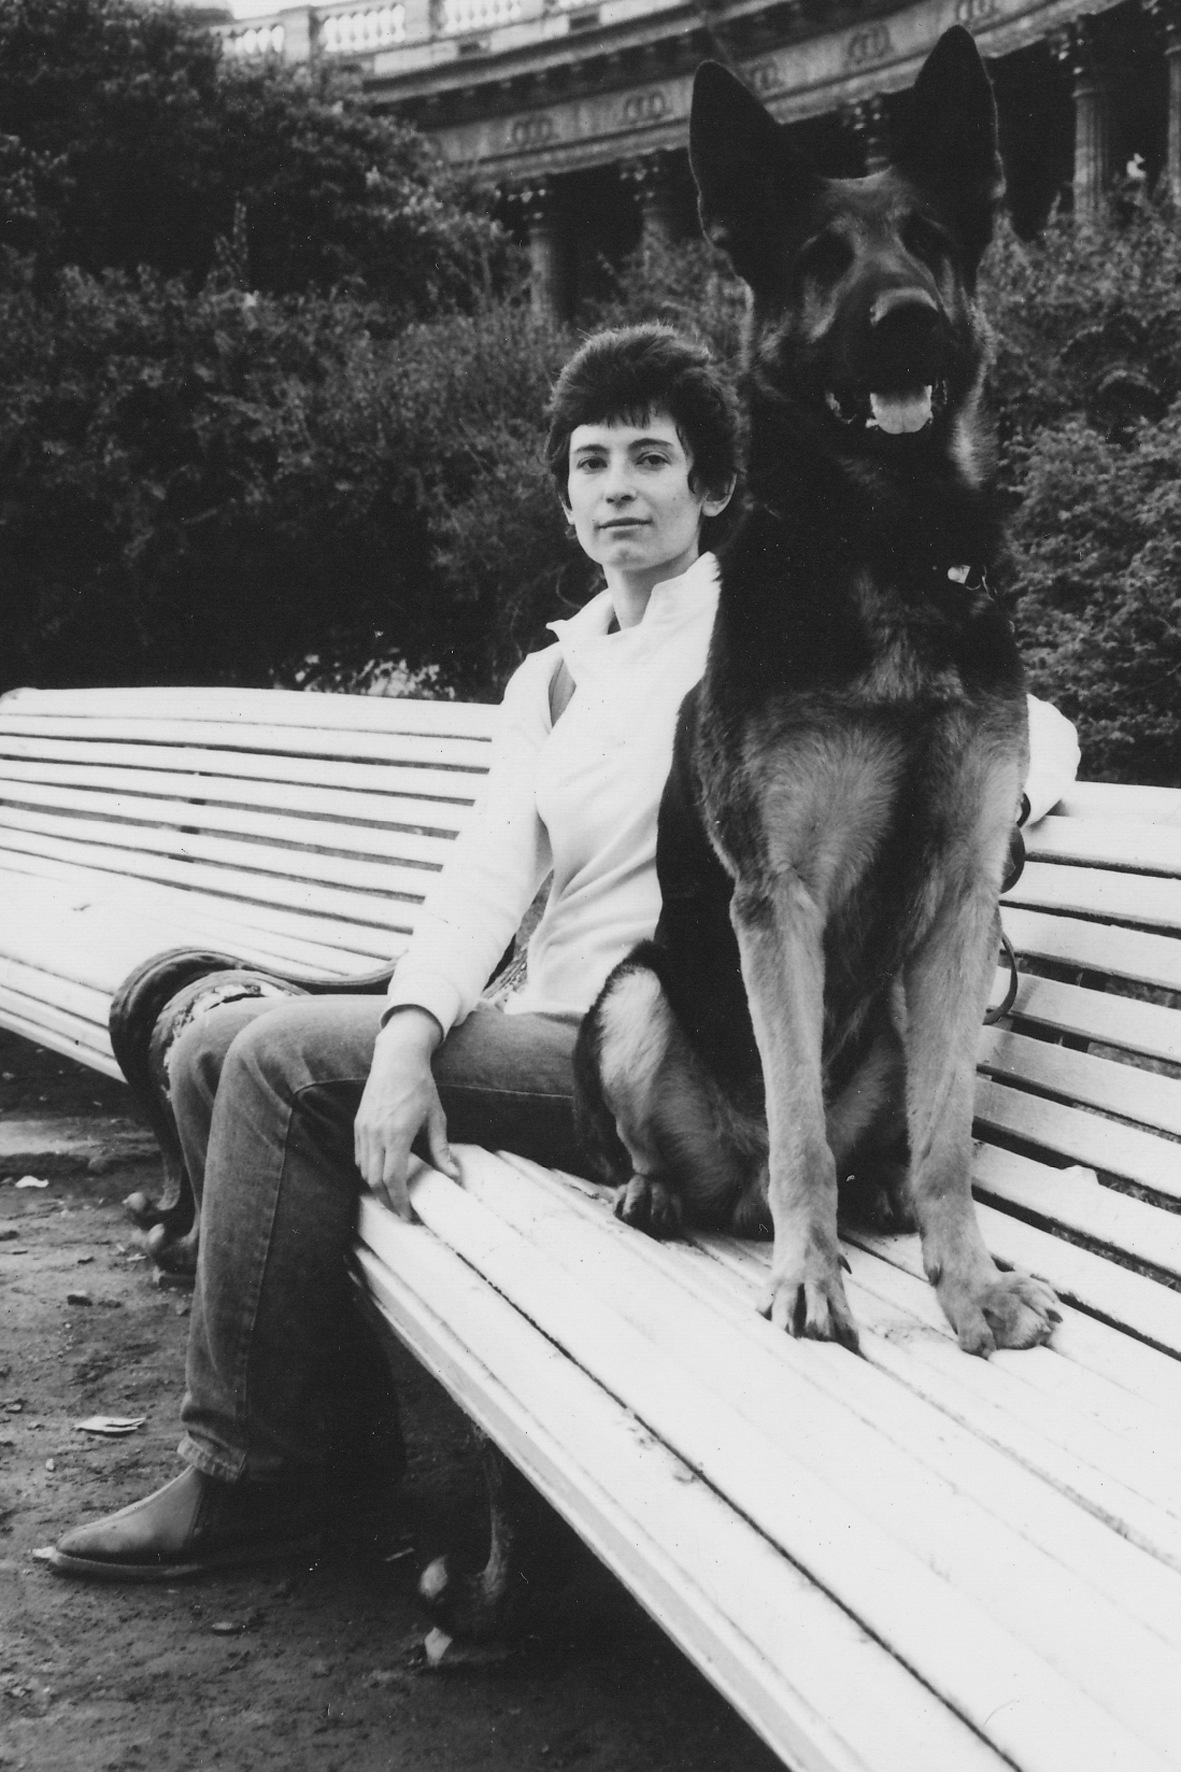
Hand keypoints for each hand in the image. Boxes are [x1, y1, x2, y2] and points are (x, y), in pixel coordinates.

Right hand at [354, 1009, 459, 1217]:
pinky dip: (368, 1172)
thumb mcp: (437, 1118)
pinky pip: (359, 1157)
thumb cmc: (420, 1087)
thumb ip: (441, 1150)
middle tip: (401, 1213)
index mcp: (397, 1134)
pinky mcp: (358, 1125)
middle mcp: (376, 1134)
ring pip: (364, 1171)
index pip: (393, 1179)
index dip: (399, 1201)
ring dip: (376, 1189)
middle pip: (375, 1181)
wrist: (397, 1059)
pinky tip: (381, 1176)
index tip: (408, 1214)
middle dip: (387, 1201)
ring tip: (392, 1198)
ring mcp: (364, 1130)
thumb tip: (454, 1176)